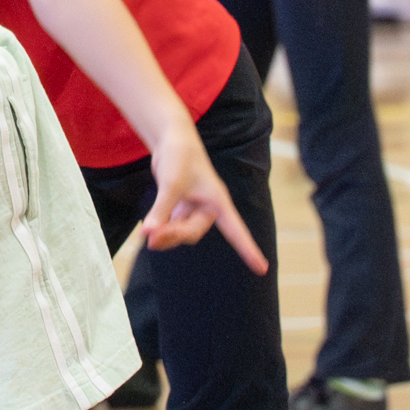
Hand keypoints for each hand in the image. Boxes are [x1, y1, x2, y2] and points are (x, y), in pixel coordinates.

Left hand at [140, 121, 267, 272]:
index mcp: (218, 201)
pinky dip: (161, 229)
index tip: (261, 268)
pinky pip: (173, 226)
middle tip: (152, 238)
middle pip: (193, 232)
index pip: (236, 230)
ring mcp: (194, 209)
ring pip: (181, 232)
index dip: (248, 249)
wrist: (172, 140)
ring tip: (148, 234)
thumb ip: (161, 210)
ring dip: (166, 235)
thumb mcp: (171, 184)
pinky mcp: (181, 207)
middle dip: (174, 236)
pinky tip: (148, 231)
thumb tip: (149, 233)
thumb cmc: (180, 157)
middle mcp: (208, 208)